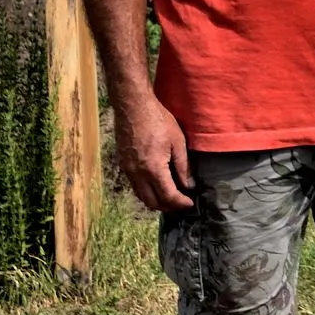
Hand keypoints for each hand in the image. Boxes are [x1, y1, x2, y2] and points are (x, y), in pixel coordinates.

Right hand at [113, 95, 195, 210]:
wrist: (133, 107)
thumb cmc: (158, 120)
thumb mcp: (178, 142)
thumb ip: (183, 166)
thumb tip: (189, 185)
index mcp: (153, 169)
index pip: (168, 196)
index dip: (181, 203)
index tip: (190, 204)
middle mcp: (138, 174)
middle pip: (152, 202)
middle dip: (168, 207)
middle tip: (181, 204)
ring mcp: (128, 170)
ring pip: (141, 196)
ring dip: (156, 201)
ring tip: (171, 198)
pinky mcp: (123, 164)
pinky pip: (135, 186)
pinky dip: (147, 192)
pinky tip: (157, 186)